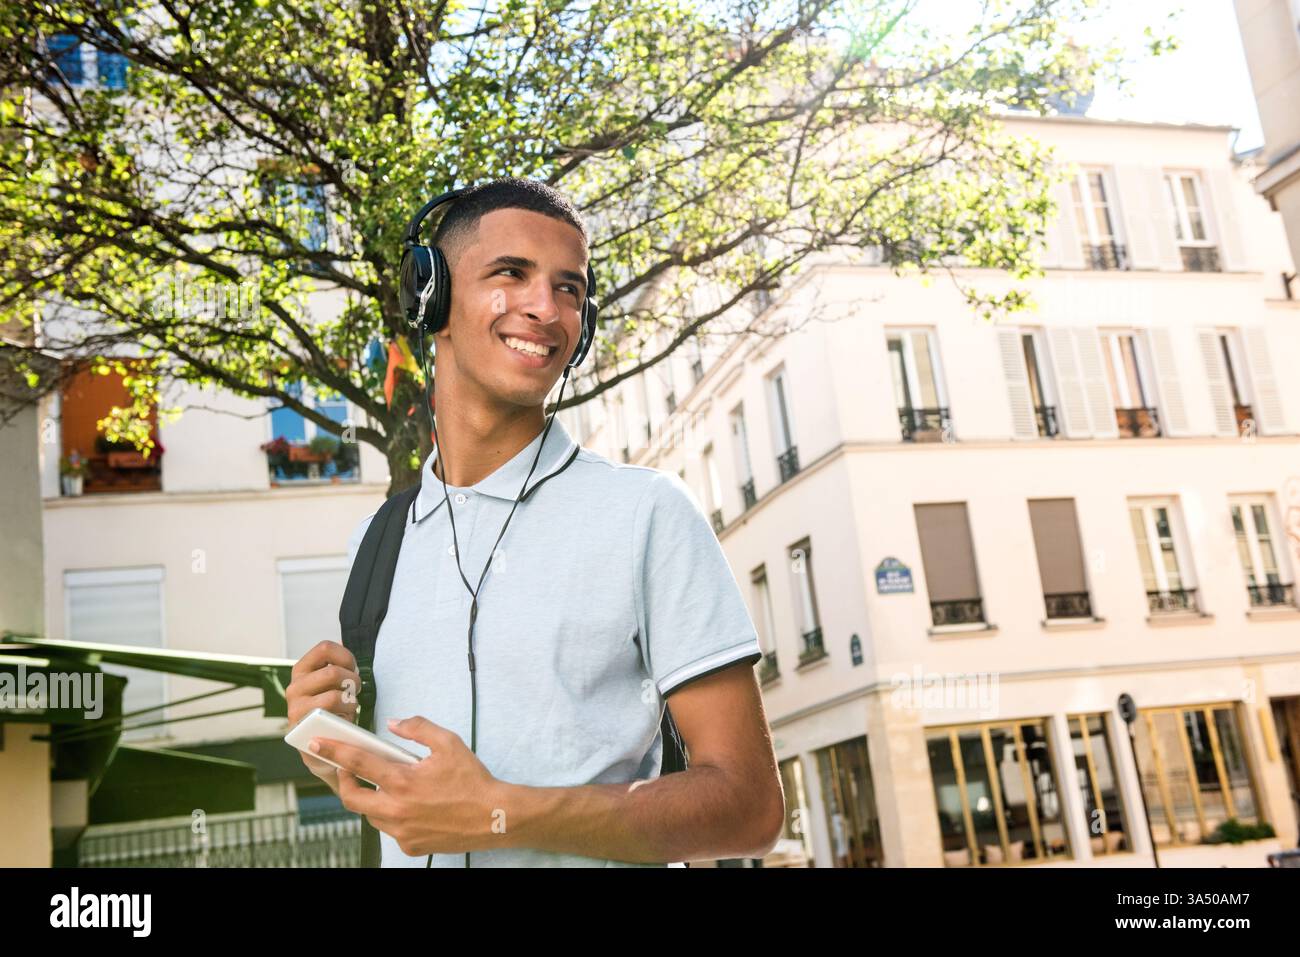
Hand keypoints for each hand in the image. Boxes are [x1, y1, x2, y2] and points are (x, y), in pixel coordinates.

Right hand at [286, 640, 362, 783]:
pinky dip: (344, 717)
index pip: (325, 648)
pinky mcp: (302, 729)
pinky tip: (344, 720)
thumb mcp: (331, 683)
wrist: (322, 745)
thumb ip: (336, 666)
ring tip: (349, 708)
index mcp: (302, 670)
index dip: (346, 657)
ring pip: (334, 696)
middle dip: (353, 682)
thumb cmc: (331, 709)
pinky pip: (331, 720)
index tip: (353, 669)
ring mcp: (296, 709)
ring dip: (350, 703)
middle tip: (354, 692)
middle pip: (333, 673)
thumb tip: (343, 647)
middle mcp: (294, 687)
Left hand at [310, 715, 505, 856]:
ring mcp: (401, 831)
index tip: (319, 745)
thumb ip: (418, 728)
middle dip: (344, 781)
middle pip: (352, 797)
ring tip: (387, 786)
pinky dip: (391, 814)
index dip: (335, 752)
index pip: (358, 763)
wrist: (494, 817)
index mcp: (403, 781)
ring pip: (370, 814)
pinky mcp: (410, 846)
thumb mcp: (449, 743)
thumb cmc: (473, 781)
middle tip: (348, 769)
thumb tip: (394, 724)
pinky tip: (408, 805)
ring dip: (371, 798)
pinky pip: (389, 829)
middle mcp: (397, 809)